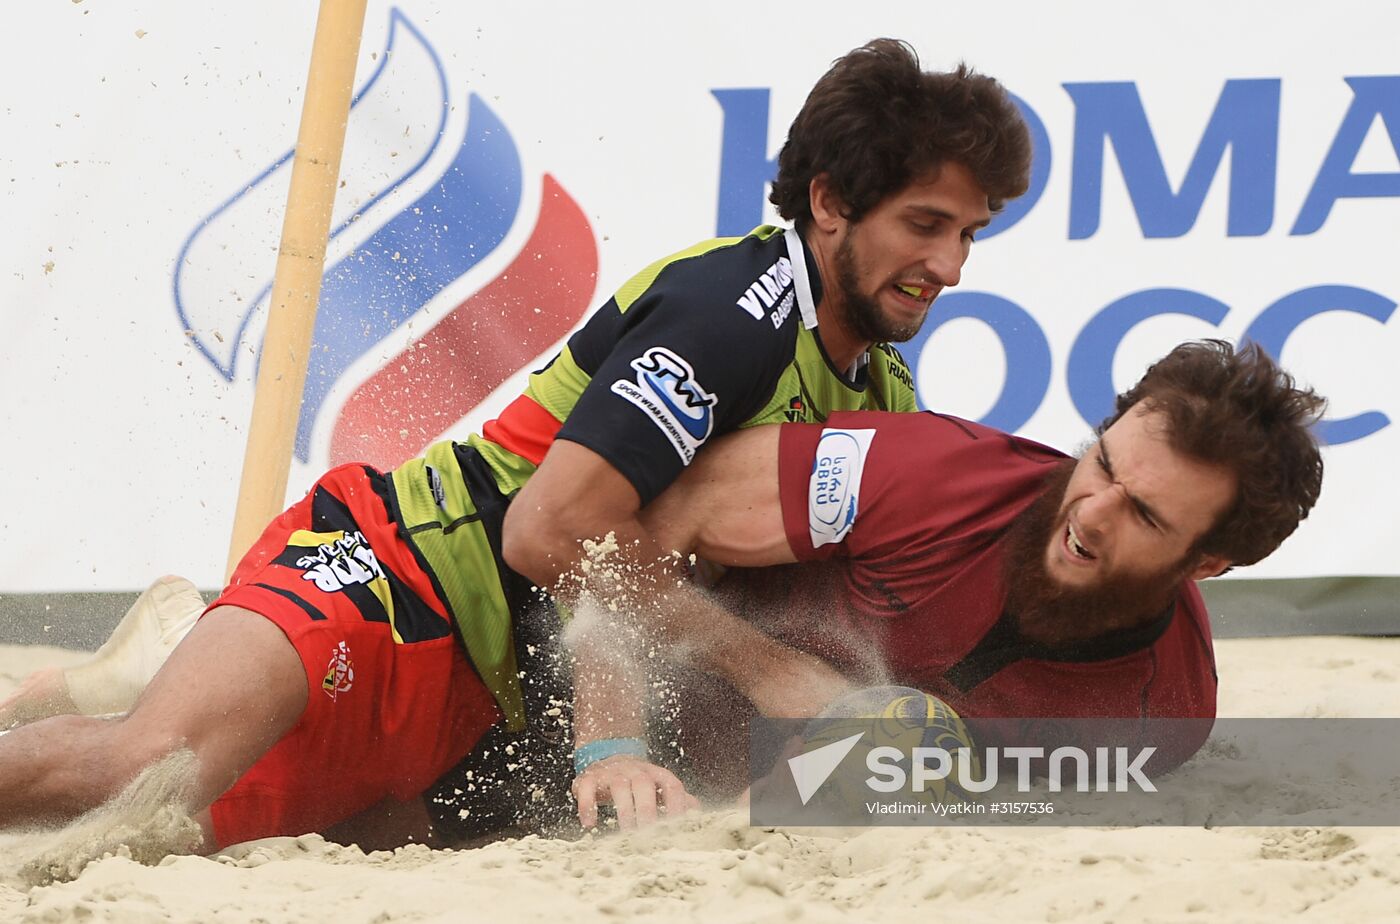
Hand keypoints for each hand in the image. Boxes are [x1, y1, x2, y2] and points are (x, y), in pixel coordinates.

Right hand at [572, 755, 699, 829]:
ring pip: (620, 787)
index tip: (677, 827)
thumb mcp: (658, 788)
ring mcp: (612, 772)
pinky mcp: (590, 777)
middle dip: (648, 810)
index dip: (677, 804)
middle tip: (649, 835)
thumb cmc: (638, 782)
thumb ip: (677, 800)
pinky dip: (588, 805)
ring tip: (626, 834)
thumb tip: (697, 812)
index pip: (672, 784)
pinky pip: (587, 788)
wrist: (606, 759)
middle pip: (645, 785)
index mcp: (656, 774)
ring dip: (624, 810)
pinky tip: (589, 824)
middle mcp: (636, 770)